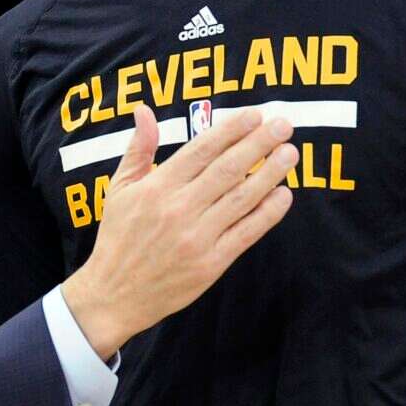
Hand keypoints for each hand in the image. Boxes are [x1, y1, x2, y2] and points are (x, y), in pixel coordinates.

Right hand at [63, 106, 296, 358]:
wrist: (114, 295)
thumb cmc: (118, 237)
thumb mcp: (119, 189)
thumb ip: (138, 149)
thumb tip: (144, 111)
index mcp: (157, 187)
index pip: (202, 150)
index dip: (232, 130)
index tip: (255, 115)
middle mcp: (179, 208)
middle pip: (228, 169)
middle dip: (260, 143)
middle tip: (284, 124)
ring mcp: (197, 237)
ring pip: (242, 198)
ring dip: (270, 173)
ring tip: (290, 153)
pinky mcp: (211, 264)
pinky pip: (246, 233)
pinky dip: (268, 213)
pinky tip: (284, 194)